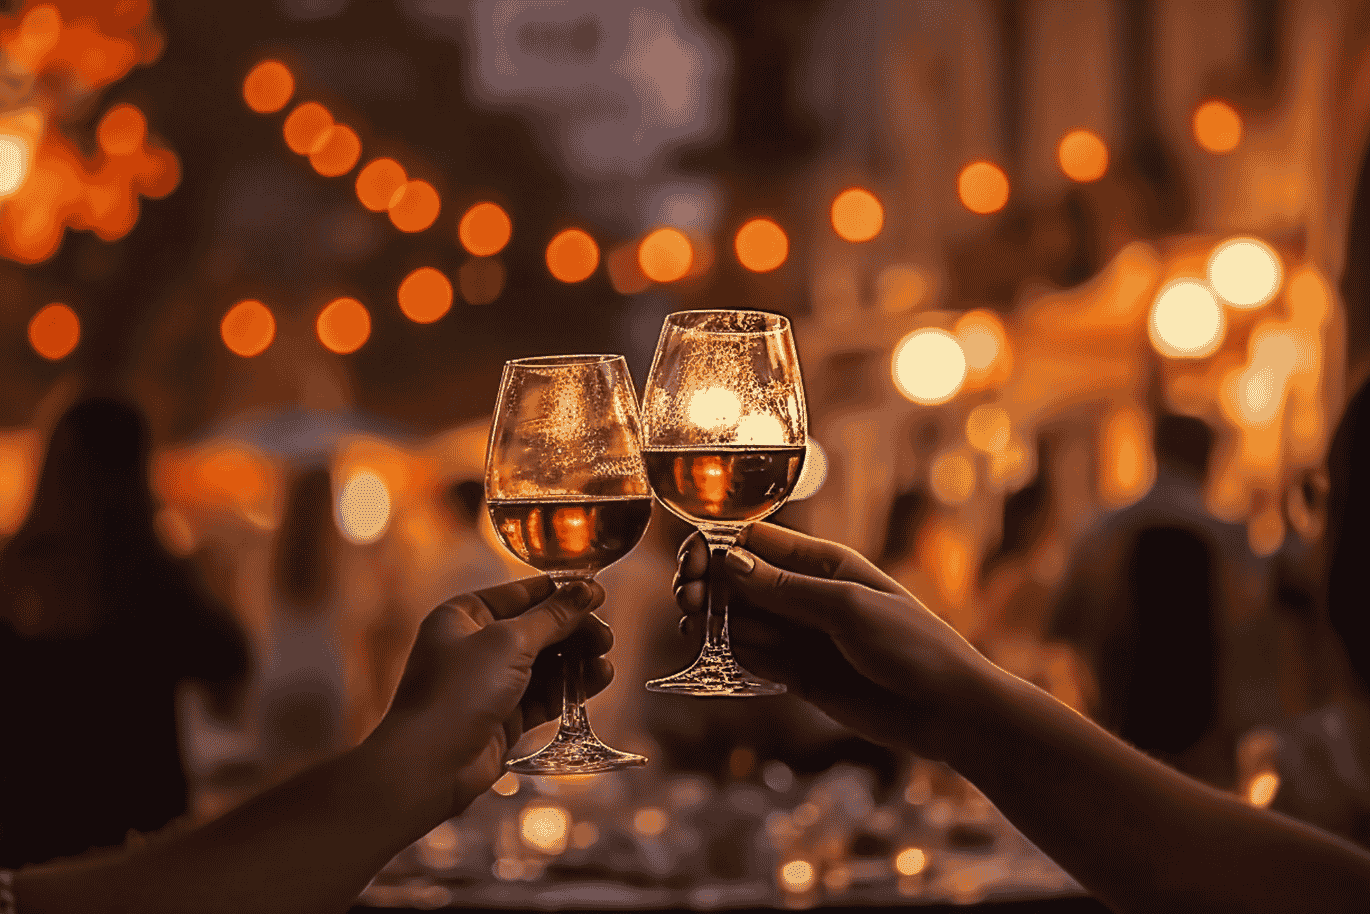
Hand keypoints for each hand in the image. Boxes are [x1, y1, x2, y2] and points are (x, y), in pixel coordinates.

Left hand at [369, 576, 609, 817]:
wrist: (429, 766)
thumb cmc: (454, 694)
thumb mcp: (508, 643)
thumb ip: (552, 617)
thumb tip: (586, 590)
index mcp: (464, 616)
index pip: (520, 594)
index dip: (560, 594)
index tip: (597, 595)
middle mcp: (474, 647)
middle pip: (537, 630)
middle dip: (573, 632)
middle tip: (604, 636)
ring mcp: (489, 684)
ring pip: (544, 664)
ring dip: (576, 661)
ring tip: (604, 661)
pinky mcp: (504, 717)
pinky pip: (544, 695)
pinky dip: (570, 688)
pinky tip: (596, 680)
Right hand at [675, 524, 993, 760]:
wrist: (945, 711)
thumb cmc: (911, 646)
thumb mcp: (848, 608)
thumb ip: (786, 589)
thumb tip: (729, 563)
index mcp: (823, 563)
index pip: (755, 542)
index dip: (717, 548)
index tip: (692, 566)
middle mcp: (805, 594)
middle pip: (738, 580)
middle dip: (707, 587)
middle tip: (688, 604)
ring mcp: (800, 634)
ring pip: (740, 621)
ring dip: (717, 624)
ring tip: (704, 632)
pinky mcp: (797, 674)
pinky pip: (754, 659)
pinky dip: (740, 659)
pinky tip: (737, 661)